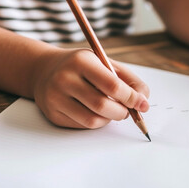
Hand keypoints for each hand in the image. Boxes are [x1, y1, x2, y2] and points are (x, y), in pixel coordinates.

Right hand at [32, 48, 149, 128]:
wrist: (44, 70)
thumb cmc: (81, 66)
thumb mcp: (103, 62)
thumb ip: (127, 79)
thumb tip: (143, 101)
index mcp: (81, 61)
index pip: (112, 85)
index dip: (131, 98)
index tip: (142, 104)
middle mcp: (64, 79)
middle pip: (102, 106)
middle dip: (122, 112)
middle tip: (127, 110)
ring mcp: (55, 98)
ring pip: (92, 120)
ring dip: (109, 119)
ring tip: (112, 110)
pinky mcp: (53, 114)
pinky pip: (82, 126)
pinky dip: (96, 122)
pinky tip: (94, 112)